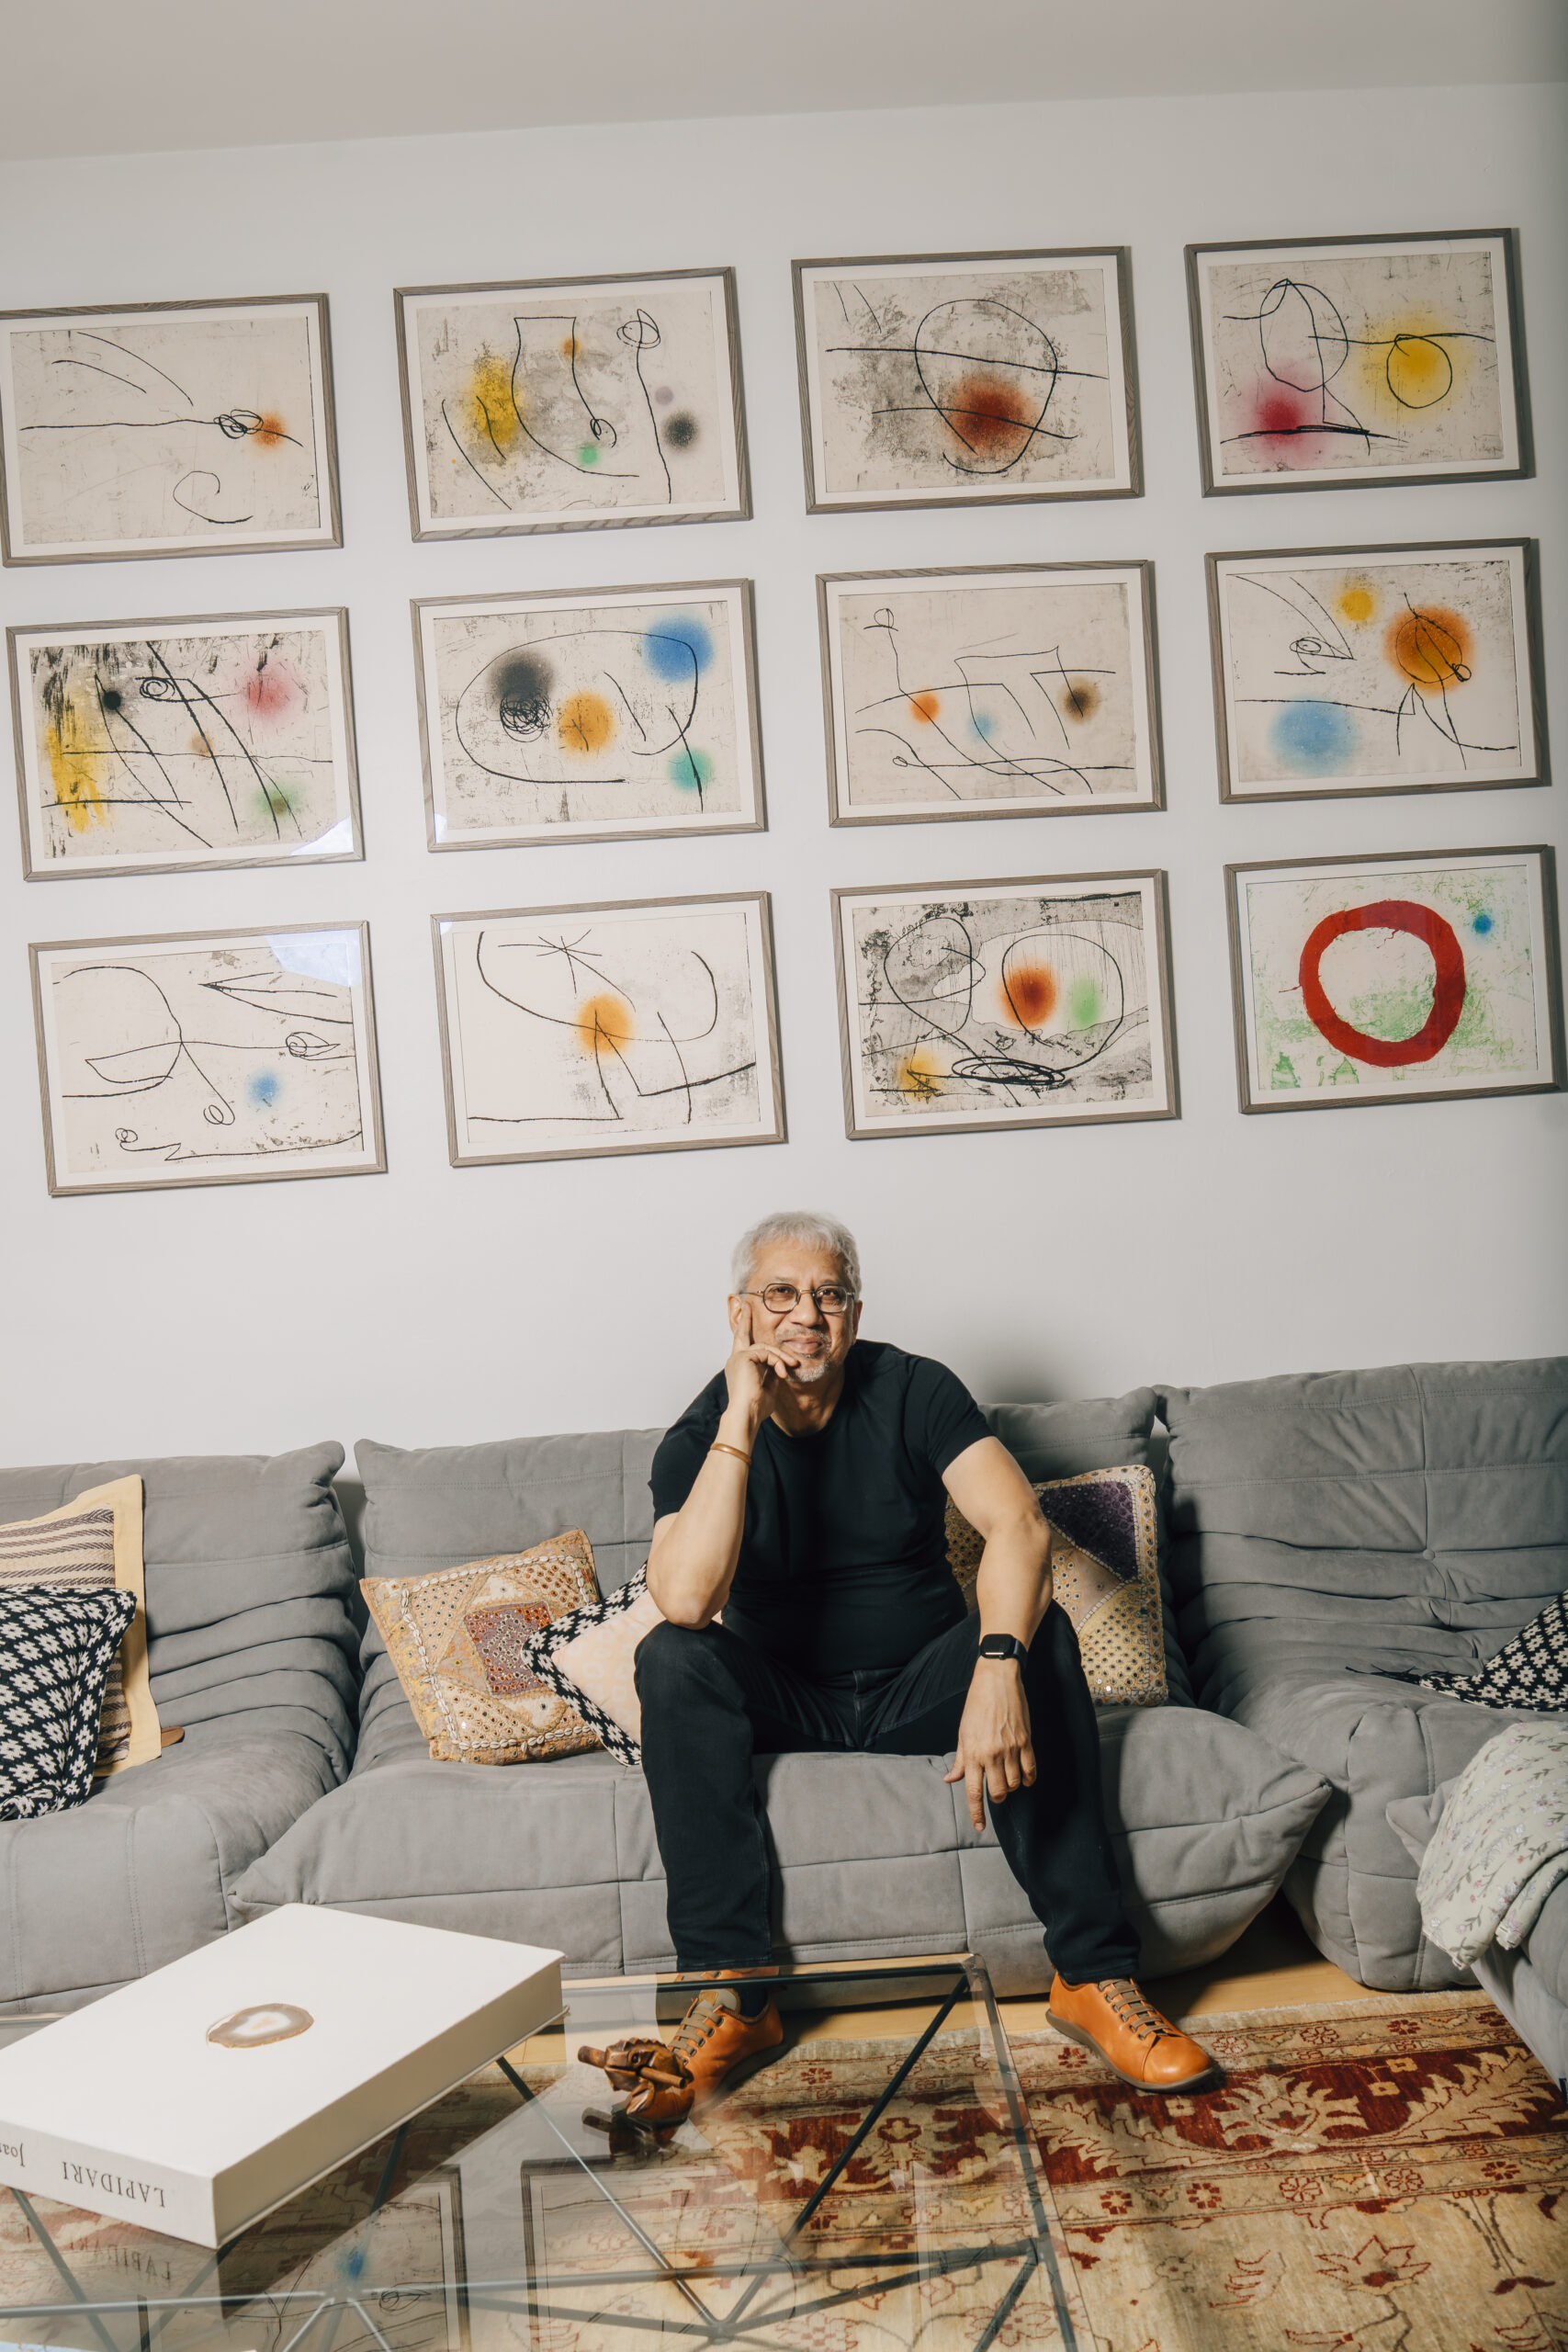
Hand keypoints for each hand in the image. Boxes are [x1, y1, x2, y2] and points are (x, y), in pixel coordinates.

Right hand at [721, 1298, 796, 1436]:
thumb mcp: (768, 1386)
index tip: (744, 1313)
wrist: (747, 1414)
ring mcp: (737, 1358)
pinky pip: (766, 1353)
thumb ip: (772, 1372)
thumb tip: (780, 1364)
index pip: (742, 1346)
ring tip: (791, 1367)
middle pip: (742, 1335)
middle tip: (746, 1305)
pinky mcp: (743, 1357)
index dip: (743, 1329)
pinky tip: (782, 1372)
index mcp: (739, 1368)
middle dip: (745, 1319)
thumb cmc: (756, 1408)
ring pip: (764, 1347)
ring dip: (780, 1357)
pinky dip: (777, 1361)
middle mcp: (735, 1361)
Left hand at [943, 1660, 1035, 1832]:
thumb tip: (949, 1779)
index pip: (973, 1792)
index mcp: (971, 1753)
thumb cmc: (976, 1705)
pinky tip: (1024, 1778)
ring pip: (1015, 1784)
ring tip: (1007, 1779)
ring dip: (1012, 1787)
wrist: (996, 1681)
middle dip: (997, 1799)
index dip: (977, 1813)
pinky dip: (1028, 1779)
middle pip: (998, 1793)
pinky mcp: (1026, 1741)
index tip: (979, 1826)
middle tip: (995, 1793)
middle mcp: (991, 1754)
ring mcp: (1010, 1748)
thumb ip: (959, 1760)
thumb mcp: (963, 1732)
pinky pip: (1030, 1770)